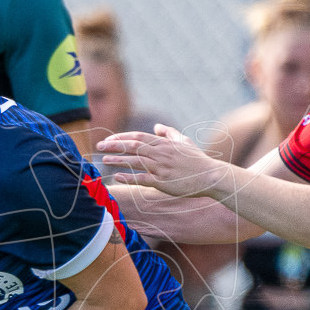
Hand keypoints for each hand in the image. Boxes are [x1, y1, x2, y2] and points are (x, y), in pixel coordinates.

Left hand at [96, 126, 229, 197]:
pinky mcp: (163, 182)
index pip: (137, 137)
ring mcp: (161, 168)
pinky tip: (116, 177)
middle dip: (114, 145)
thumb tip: (156, 126)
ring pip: (135, 161)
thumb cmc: (197, 160)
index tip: (108, 139)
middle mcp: (161, 154)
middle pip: (133, 146)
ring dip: (118, 160)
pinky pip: (142, 179)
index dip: (121, 137)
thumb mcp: (184, 142)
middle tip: (99, 146)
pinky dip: (128, 177)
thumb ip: (169, 133)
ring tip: (104, 160)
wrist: (210, 176)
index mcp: (164, 144)